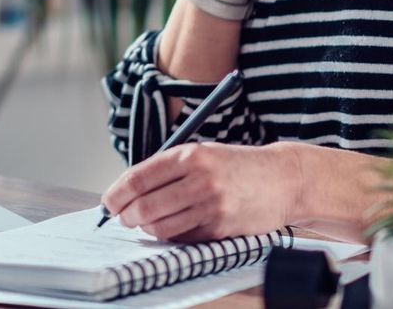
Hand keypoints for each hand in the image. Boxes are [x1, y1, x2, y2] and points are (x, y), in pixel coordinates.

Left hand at [101, 142, 301, 241]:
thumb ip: (169, 168)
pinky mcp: (221, 229)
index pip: (139, 178)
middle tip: (123, 218)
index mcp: (190, 155)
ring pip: (161, 226)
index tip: (108, 202)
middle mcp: (200, 179)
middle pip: (145, 205)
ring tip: (145, 223)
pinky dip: (171, 235)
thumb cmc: (238, 166)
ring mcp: (212, 206)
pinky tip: (172, 227)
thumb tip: (129, 191)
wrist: (284, 179)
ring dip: (146, 228)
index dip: (117, 193)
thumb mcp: (203, 153)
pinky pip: (183, 238)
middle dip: (126, 215)